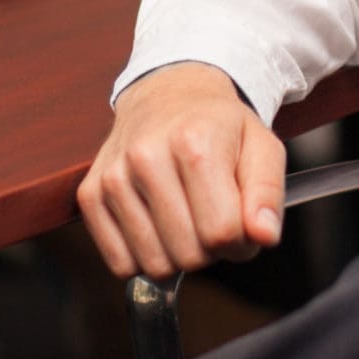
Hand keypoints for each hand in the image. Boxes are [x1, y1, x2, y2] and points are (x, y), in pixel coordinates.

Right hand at [79, 63, 285, 279]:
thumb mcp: (262, 147)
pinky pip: (119, 263)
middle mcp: (146, 158)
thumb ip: (268, 194)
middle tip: (211, 217)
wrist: (167, 94)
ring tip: (185, 217)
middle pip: (188, 254)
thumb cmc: (218, 126)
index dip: (241, 242)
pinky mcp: (90, 194)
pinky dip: (143, 256)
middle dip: (210, 249)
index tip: (241, 224)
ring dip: (177, 254)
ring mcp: (113, 177)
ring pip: (154, 264)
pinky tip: (156, 224)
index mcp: (194, 143)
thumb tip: (263, 236)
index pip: (222, 233)